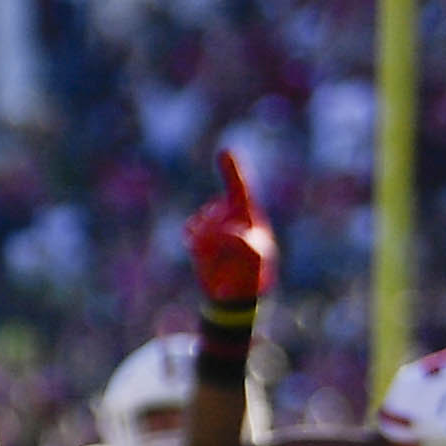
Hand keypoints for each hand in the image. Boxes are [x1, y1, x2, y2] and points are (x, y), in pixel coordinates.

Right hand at [187, 148, 273, 313]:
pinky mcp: (198, 236)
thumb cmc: (251, 274)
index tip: (225, 151)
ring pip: (200, 222)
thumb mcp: (256, 259)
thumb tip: (229, 231)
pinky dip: (193, 241)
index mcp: (249, 217)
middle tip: (226, 253)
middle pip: (214, 212)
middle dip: (216, 232)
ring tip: (216, 259)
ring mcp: (213, 225)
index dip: (232, 170)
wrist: (232, 294)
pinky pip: (189, 230)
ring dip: (205, 241)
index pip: (240, 190)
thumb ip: (247, 244)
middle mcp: (230, 216)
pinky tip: (199, 251)